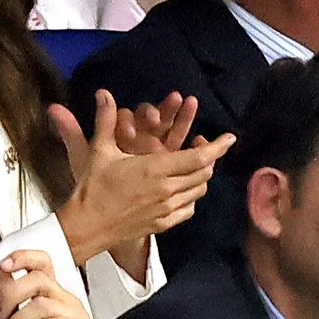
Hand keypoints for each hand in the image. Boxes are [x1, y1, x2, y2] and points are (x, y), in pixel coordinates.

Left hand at [0, 251, 93, 318]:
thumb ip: (5, 297)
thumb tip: (2, 273)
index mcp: (47, 294)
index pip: (41, 261)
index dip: (23, 257)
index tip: (4, 265)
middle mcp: (64, 300)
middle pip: (37, 278)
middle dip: (9, 296)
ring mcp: (75, 316)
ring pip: (41, 304)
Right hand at [50, 92, 234, 263]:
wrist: (88, 225)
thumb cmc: (93, 186)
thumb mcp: (99, 150)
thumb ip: (106, 120)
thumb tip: (103, 93)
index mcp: (155, 169)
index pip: (198, 158)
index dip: (217, 147)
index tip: (230, 138)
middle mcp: (167, 189)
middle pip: (203, 173)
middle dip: (209, 158)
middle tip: (204, 146)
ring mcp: (167, 209)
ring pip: (199, 190)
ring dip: (201, 176)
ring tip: (194, 165)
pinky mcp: (164, 223)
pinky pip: (189, 208)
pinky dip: (192, 196)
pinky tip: (183, 189)